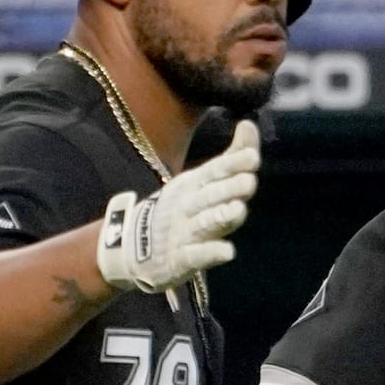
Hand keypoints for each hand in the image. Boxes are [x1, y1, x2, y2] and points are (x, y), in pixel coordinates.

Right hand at [97, 120, 259, 291]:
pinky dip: (210, 253)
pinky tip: (227, 252)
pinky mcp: (180, 260)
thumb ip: (231, 156)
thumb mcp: (202, 180)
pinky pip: (195, 256)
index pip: (214, 172)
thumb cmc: (180, 208)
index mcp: (193, 185)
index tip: (252, 157)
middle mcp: (188, 206)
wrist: (131, 246)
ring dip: (221, 216)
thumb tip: (249, 123)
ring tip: (239, 210)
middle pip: (211, 197)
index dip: (233, 165)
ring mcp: (183, 233)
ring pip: (204, 223)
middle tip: (250, 182)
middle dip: (229, 189)